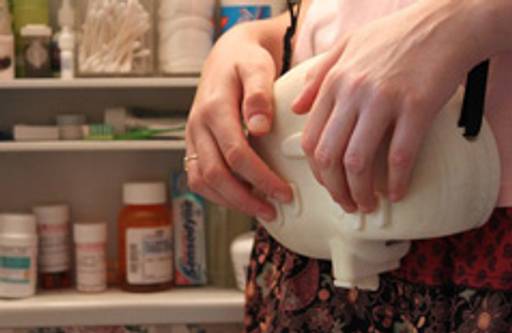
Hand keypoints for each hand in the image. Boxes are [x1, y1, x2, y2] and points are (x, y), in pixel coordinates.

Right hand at [185, 25, 292, 220]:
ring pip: (202, 181)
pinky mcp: (195, 144)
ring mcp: (193, 136)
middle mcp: (198, 125)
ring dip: (229, 201)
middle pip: (215, 174)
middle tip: (273, 210)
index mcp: (214, 108)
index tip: (285, 192)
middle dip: (245, 198)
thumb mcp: (257, 67)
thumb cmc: (246, 62)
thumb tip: (260, 127)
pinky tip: (242, 198)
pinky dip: (217, 194)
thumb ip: (259, 95)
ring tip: (260, 210)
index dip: (260, 178)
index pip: (236, 154)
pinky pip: (198, 178)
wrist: (226, 56)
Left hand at [292, 0, 483, 212]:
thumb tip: (296, 107)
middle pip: (329, 156)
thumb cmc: (395, 35)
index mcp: (334, 83)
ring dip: (360, 192)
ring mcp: (383, 101)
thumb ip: (318, 76)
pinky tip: (397, 193)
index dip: (316, 172)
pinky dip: (396, 181)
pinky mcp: (416, 107)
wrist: (444, 23)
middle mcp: (353, 94)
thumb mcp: (346, 46)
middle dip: (334, 190)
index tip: (328, 185)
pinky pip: (400, 155)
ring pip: (358, 162)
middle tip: (346, 204)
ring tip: (367, 205)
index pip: (312, 139)